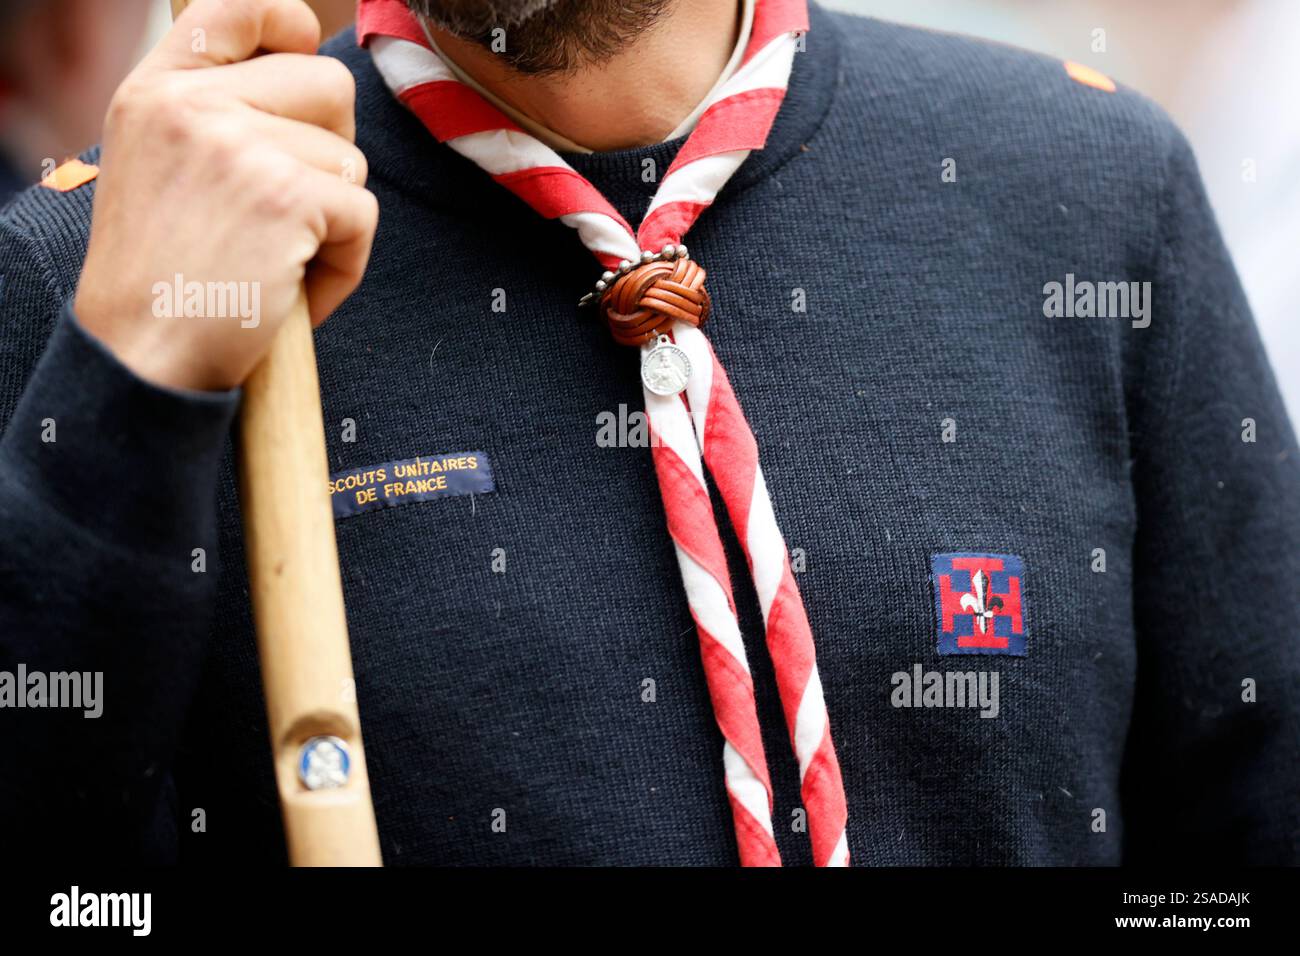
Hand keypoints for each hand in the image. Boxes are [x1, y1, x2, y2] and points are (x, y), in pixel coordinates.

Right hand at [74, 0, 377, 391]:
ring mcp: (238, 145)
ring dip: (334, 221)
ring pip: (350, 159)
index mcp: (157, 89)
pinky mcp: (285, 196)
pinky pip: (362, 216)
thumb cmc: (167, 280)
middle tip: (288, 210)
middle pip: (329, 83)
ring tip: (276, 261)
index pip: (240, 7)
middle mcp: (192, 104)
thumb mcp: (161, 167)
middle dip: (330, 151)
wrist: (141, 357)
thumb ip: (217, 113)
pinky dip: (344, 265)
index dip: (290, 25)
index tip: (301, 53)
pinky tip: (293, 289)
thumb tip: (306, 62)